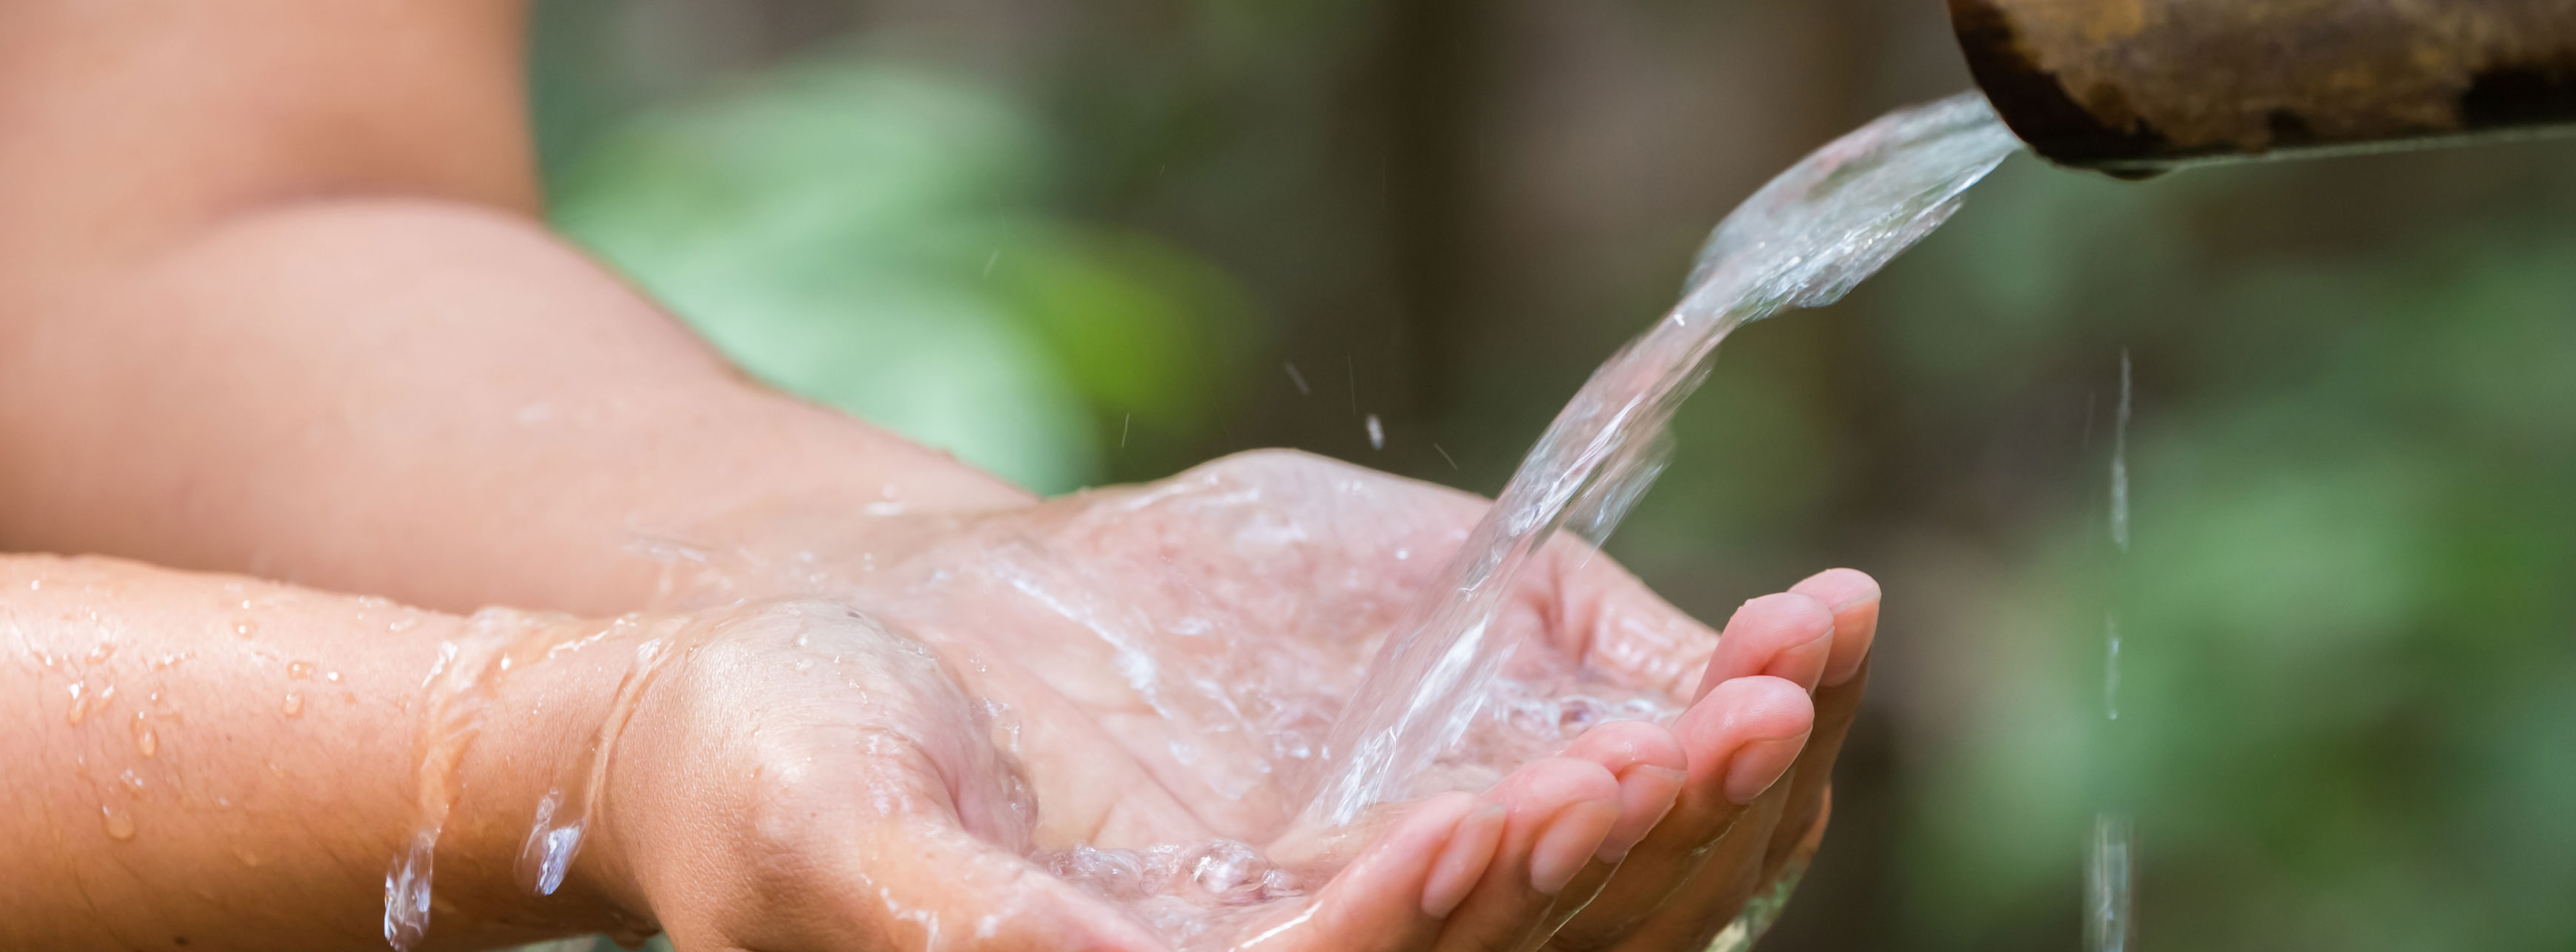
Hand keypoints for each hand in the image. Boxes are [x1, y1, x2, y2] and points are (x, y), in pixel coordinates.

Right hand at [624, 450, 1877, 949]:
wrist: (816, 651)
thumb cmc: (775, 769)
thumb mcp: (848, 848)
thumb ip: (977, 934)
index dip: (1424, 916)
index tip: (1494, 809)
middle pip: (1517, 947)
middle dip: (1628, 844)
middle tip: (1734, 724)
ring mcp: (1380, 879)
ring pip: (1590, 873)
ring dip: (1703, 777)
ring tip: (1797, 662)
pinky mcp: (1417, 773)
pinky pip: (1590, 754)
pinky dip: (1693, 694)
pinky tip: (1800, 624)